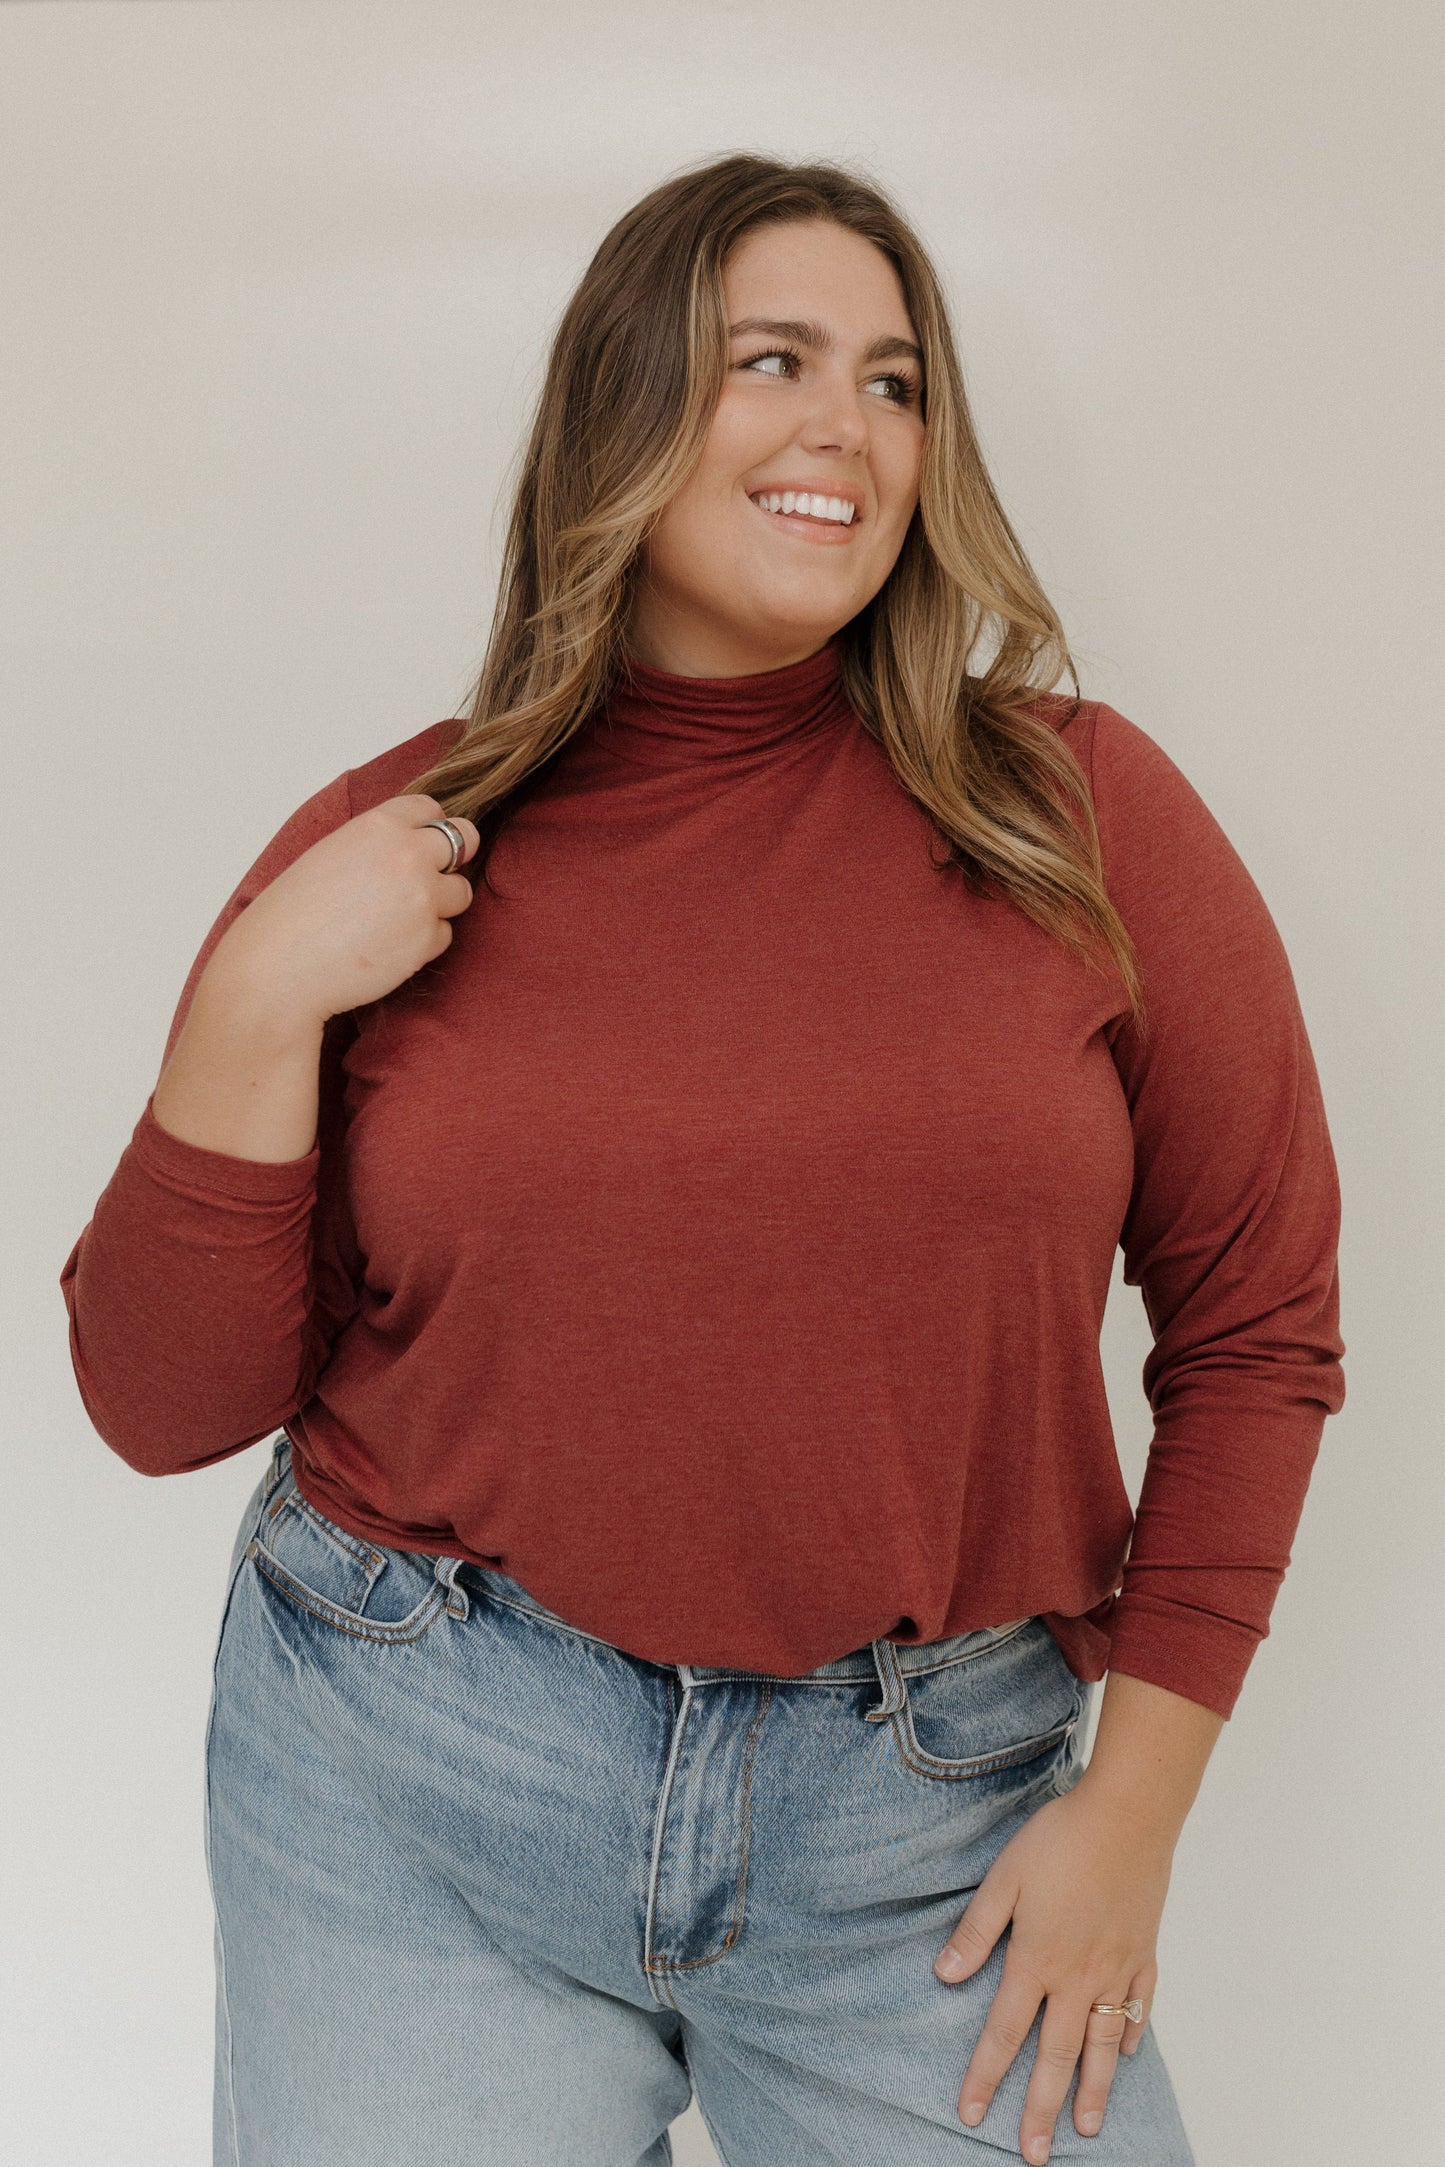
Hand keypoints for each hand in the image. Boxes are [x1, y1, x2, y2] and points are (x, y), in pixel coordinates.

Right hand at [213, 794, 480, 1026]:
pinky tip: (387, 947)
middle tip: (431, 878)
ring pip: (460, 892)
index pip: (430, 809)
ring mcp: (423, 897)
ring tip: (395, 920)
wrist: (280, 967)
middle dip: (454, 857)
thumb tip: (412, 844)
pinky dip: (424, 942)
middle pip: (466, 840)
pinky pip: (444, 934)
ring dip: (439, 905)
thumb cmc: (294, 913)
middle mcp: (409, 855)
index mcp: (379, 826)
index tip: (421, 844)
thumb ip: (376, 844)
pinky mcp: (428, 939)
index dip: (428, 828)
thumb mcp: (332, 853)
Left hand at [933, 1774, 1175, 2159]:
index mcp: (1037, 1960)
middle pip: (1057, 2057)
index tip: (972, 2115)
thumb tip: (944, 1975)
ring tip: (1088, 2129)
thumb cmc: (1059, 1840)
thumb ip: (976, 1931)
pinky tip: (1130, 2054)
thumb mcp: (1004, 1879)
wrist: (1127, 1816)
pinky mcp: (1144, 1951)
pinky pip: (1140, 2005)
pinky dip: (1134, 2033)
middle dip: (1042, 2109)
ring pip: (1104, 2044)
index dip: (986, 2076)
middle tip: (1034, 2155)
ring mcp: (1117, 1968)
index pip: (1004, 2032)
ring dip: (1094, 2090)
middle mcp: (1078, 1977)